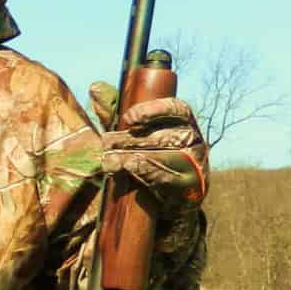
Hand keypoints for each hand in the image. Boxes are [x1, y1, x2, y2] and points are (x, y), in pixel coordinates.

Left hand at [86, 82, 208, 203]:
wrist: (163, 202)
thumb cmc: (147, 159)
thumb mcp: (129, 134)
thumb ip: (114, 114)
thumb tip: (95, 86)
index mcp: (182, 123)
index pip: (177, 108)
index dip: (154, 110)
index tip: (129, 118)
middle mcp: (194, 140)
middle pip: (165, 136)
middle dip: (132, 140)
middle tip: (106, 144)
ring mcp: (195, 165)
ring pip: (168, 157)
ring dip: (137, 158)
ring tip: (111, 161)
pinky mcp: (191, 188)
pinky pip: (173, 179)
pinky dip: (150, 173)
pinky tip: (131, 169)